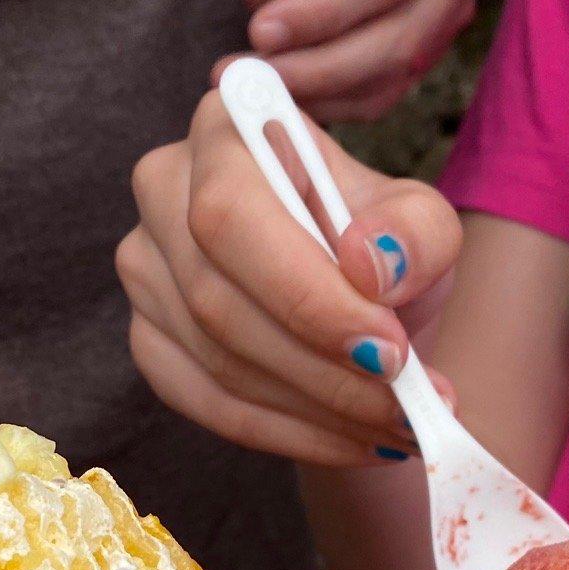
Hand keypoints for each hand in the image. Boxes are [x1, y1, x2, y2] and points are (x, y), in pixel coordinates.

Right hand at [118, 90, 460, 465]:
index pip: (232, 216)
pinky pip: (209, 404)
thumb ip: (416, 232)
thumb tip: (372, 264)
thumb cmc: (381, 244)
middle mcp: (164, 189)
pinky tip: (352, 440)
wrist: (354, 295)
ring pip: (217, 361)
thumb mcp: (422, 223)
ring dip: (317, 412)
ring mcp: (145, 269)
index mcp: (226, 129)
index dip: (305, 295)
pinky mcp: (149, 339)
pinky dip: (289, 434)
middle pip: (217, 299)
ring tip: (399, 429)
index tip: (388, 352)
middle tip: (407, 408)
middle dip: (323, 370)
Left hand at [239, 0, 485, 120]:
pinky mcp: (431, 52)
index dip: (324, 12)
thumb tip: (263, 31)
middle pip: (396, 39)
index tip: (261, 30)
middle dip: (316, 69)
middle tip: (252, 77)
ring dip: (318, 93)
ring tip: (257, 86)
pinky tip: (288, 93)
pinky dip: (330, 102)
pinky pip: (382, 93)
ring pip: (389, 76)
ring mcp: (452, 14)